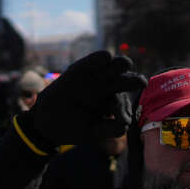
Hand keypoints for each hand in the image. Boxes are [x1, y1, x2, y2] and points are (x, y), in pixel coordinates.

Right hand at [27, 51, 146, 146]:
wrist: (48, 122)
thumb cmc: (74, 126)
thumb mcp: (92, 131)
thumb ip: (109, 129)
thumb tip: (126, 124)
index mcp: (113, 102)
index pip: (123, 102)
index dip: (124, 108)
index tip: (123, 118)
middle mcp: (107, 87)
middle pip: (123, 80)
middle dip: (132, 80)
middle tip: (141, 82)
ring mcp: (95, 77)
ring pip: (111, 68)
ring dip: (120, 64)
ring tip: (125, 64)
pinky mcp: (80, 69)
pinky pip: (91, 62)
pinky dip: (97, 59)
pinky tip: (105, 57)